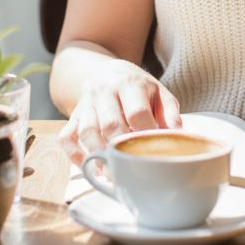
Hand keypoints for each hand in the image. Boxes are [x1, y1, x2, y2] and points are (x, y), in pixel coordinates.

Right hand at [57, 59, 181, 165]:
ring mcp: (86, 103)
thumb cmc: (138, 88)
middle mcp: (105, 91)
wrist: (106, 72)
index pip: (137, 113)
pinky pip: (66, 137)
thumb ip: (170, 114)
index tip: (153, 151)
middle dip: (123, 149)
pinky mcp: (74, 116)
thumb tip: (177, 137)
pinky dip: (74, 155)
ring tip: (113, 172)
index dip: (146, 135)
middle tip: (134, 168)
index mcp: (130, 83)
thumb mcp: (159, 92)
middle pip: (111, 125)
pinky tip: (89, 165)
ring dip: (99, 155)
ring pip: (87, 132)